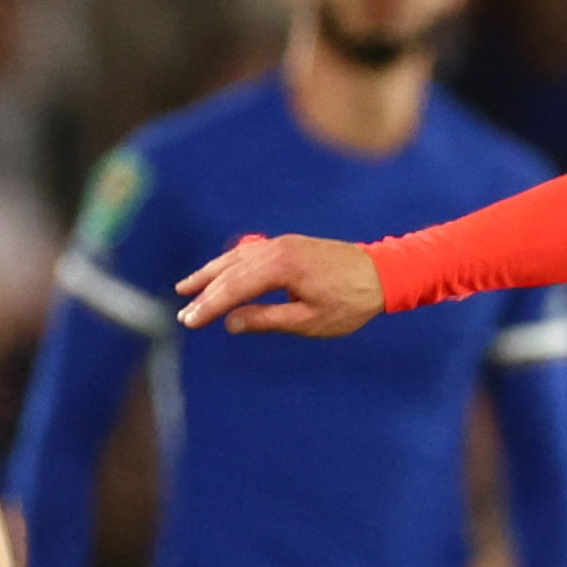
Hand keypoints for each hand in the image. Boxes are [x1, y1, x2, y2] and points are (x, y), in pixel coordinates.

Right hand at [176, 233, 383, 336]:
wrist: (383, 273)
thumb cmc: (350, 302)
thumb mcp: (309, 321)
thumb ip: (267, 319)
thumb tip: (230, 322)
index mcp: (282, 267)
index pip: (235, 287)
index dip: (210, 305)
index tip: (190, 321)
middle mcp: (277, 249)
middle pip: (230, 271)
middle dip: (205, 292)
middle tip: (183, 313)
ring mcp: (282, 243)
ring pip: (237, 258)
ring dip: (211, 274)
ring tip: (187, 289)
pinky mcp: (288, 245)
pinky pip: (250, 253)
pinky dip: (230, 265)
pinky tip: (220, 274)